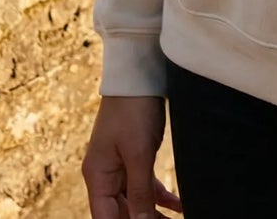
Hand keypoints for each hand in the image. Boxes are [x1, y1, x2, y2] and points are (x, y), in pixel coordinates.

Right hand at [82, 94, 182, 216]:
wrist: (140, 73)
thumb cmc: (133, 110)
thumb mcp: (138, 154)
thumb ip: (140, 192)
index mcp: (98, 176)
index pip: (106, 217)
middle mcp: (105, 175)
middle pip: (121, 212)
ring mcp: (120, 165)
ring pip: (135, 201)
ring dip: (153, 213)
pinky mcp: (135, 155)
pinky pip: (146, 184)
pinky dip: (161, 196)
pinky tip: (178, 206)